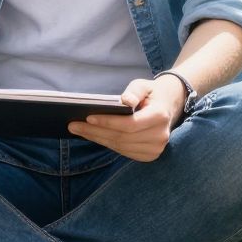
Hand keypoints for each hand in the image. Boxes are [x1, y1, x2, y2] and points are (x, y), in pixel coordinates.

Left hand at [68, 76, 184, 162]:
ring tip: (78, 130)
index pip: (130, 124)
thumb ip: (135, 91)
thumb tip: (126, 100)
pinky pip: (123, 152)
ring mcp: (155, 149)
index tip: (88, 117)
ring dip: (97, 139)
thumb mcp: (144, 85)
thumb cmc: (151, 94)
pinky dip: (107, 144)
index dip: (108, 122)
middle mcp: (160, 136)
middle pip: (121, 137)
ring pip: (120, 146)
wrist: (168, 107)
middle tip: (73, 125)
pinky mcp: (149, 156)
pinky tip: (93, 136)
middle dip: (95, 131)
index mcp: (160, 116)